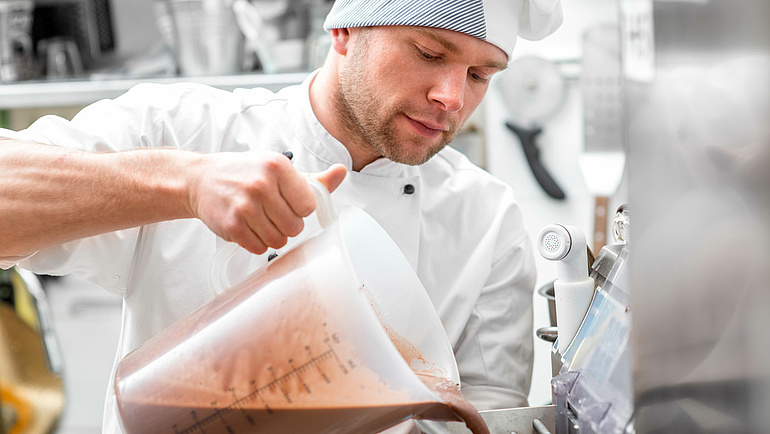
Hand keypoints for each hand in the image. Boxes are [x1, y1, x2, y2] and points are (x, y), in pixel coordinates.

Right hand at [188, 151, 346, 253]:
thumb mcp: (278, 169)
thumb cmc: (244, 173)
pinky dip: (255, 243)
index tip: (286, 203)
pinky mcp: (231, 225)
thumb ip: (313, 179)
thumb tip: (342, 172)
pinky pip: (259, 248)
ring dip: (272, 236)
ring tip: (259, 220)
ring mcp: (245, 206)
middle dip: (286, 225)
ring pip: (278, 241)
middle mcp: (261, 184)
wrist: (200, 179)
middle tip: (271, 213)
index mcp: (278, 166)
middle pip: (295, 227)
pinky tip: (247, 227)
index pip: (308, 206)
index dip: (299, 209)